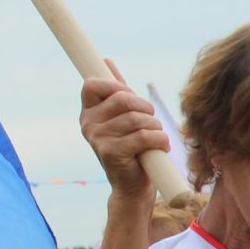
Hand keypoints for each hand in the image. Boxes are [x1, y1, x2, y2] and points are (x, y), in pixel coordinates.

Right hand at [79, 64, 167, 200]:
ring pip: (137, 118)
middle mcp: (88, 124)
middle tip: (153, 122)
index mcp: (88, 112)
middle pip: (123, 99)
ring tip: (157, 138)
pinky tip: (160, 148)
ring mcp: (97, 139)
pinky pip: (143, 136)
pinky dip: (159, 140)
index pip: (94, 84)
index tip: (133, 101)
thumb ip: (116, 91)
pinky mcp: (111, 153)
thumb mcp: (123, 118)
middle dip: (146, 109)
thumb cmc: (132, 150)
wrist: (133, 188)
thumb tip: (107, 60)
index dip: (118, 86)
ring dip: (156, 127)